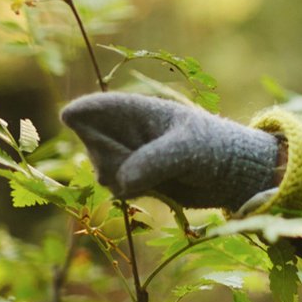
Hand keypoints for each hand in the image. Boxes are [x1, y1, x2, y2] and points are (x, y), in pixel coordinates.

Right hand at [59, 93, 279, 209]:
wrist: (232, 174)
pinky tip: (158, 187)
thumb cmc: (214, 146)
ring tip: (162, 172)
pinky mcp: (134, 181)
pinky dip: (135, 193)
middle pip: (92, 147)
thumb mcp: (189, 148)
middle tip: (146, 161)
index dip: (80, 113)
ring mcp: (127, 157)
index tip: (70, 117)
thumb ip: (155, 160)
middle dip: (111, 160)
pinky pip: (119, 191)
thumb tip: (122, 183)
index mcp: (135, 110)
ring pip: (104, 174)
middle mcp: (125, 132)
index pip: (93, 108)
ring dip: (126, 180)